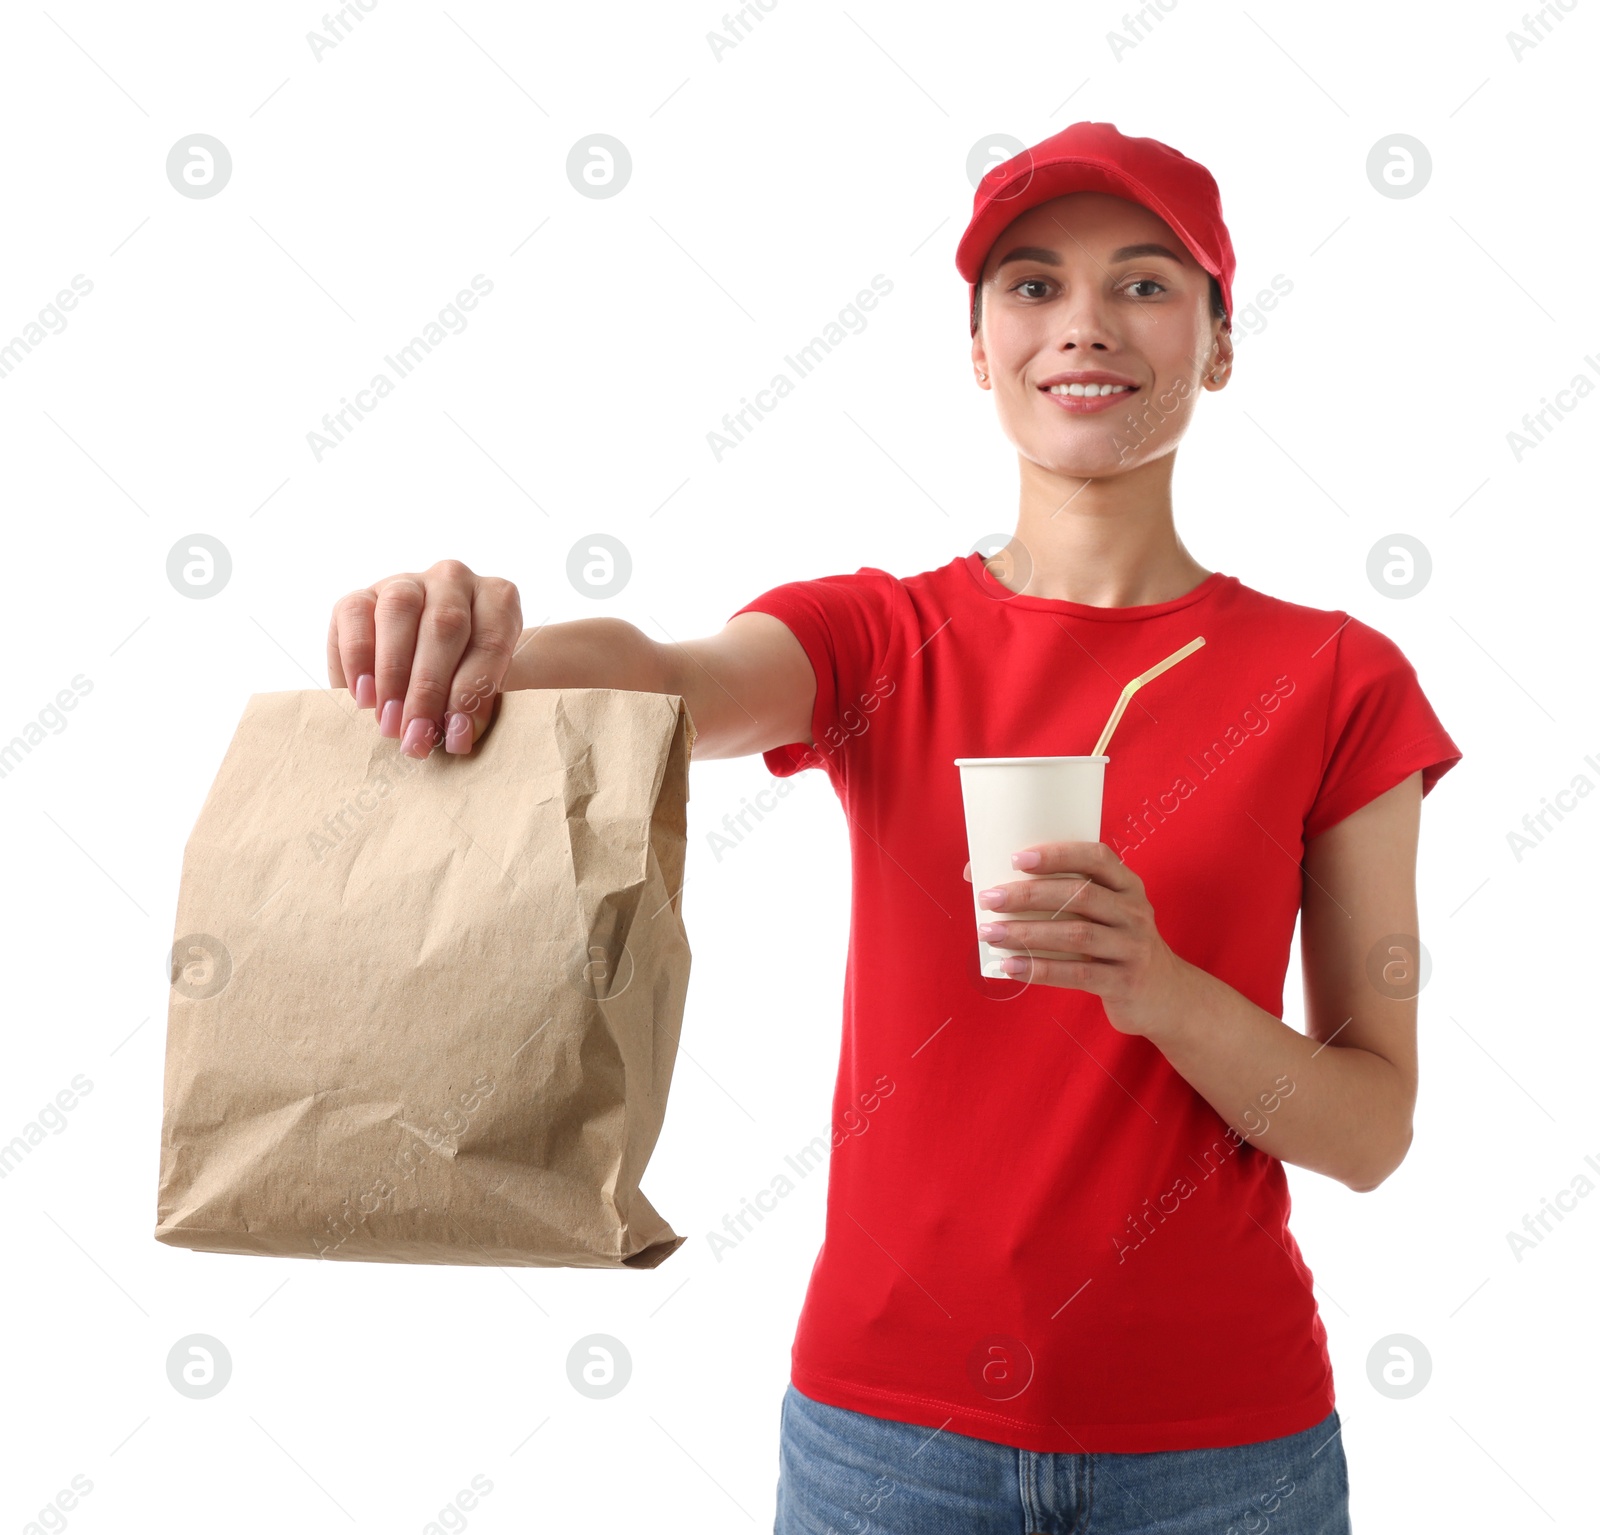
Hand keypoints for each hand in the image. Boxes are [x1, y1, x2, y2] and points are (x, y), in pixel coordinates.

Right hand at [326, 559, 522, 757]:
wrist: (429, 664)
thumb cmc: (468, 676)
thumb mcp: (488, 685)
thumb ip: (479, 702)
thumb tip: (457, 736)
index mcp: (498, 598)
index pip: (490, 641)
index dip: (472, 692)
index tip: (457, 737)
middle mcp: (454, 579)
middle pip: (444, 626)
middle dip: (428, 690)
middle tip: (417, 736)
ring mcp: (407, 582)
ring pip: (398, 612)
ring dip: (392, 674)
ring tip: (388, 722)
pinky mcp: (363, 594)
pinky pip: (355, 614)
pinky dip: (356, 658)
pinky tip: (363, 696)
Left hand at [964, 840, 1192, 1035]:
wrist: (1165, 996)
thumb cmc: (1115, 944)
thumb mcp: (1104, 914)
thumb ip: (1060, 896)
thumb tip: (982, 876)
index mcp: (1127, 886)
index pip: (1097, 858)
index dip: (1058, 855)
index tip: (1016, 858)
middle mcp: (1134, 912)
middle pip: (1080, 896)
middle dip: (1029, 895)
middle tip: (989, 899)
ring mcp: (1132, 948)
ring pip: (1075, 935)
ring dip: (1027, 933)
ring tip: (989, 933)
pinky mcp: (1124, 982)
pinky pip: (1077, 975)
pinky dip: (1039, 969)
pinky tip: (1010, 966)